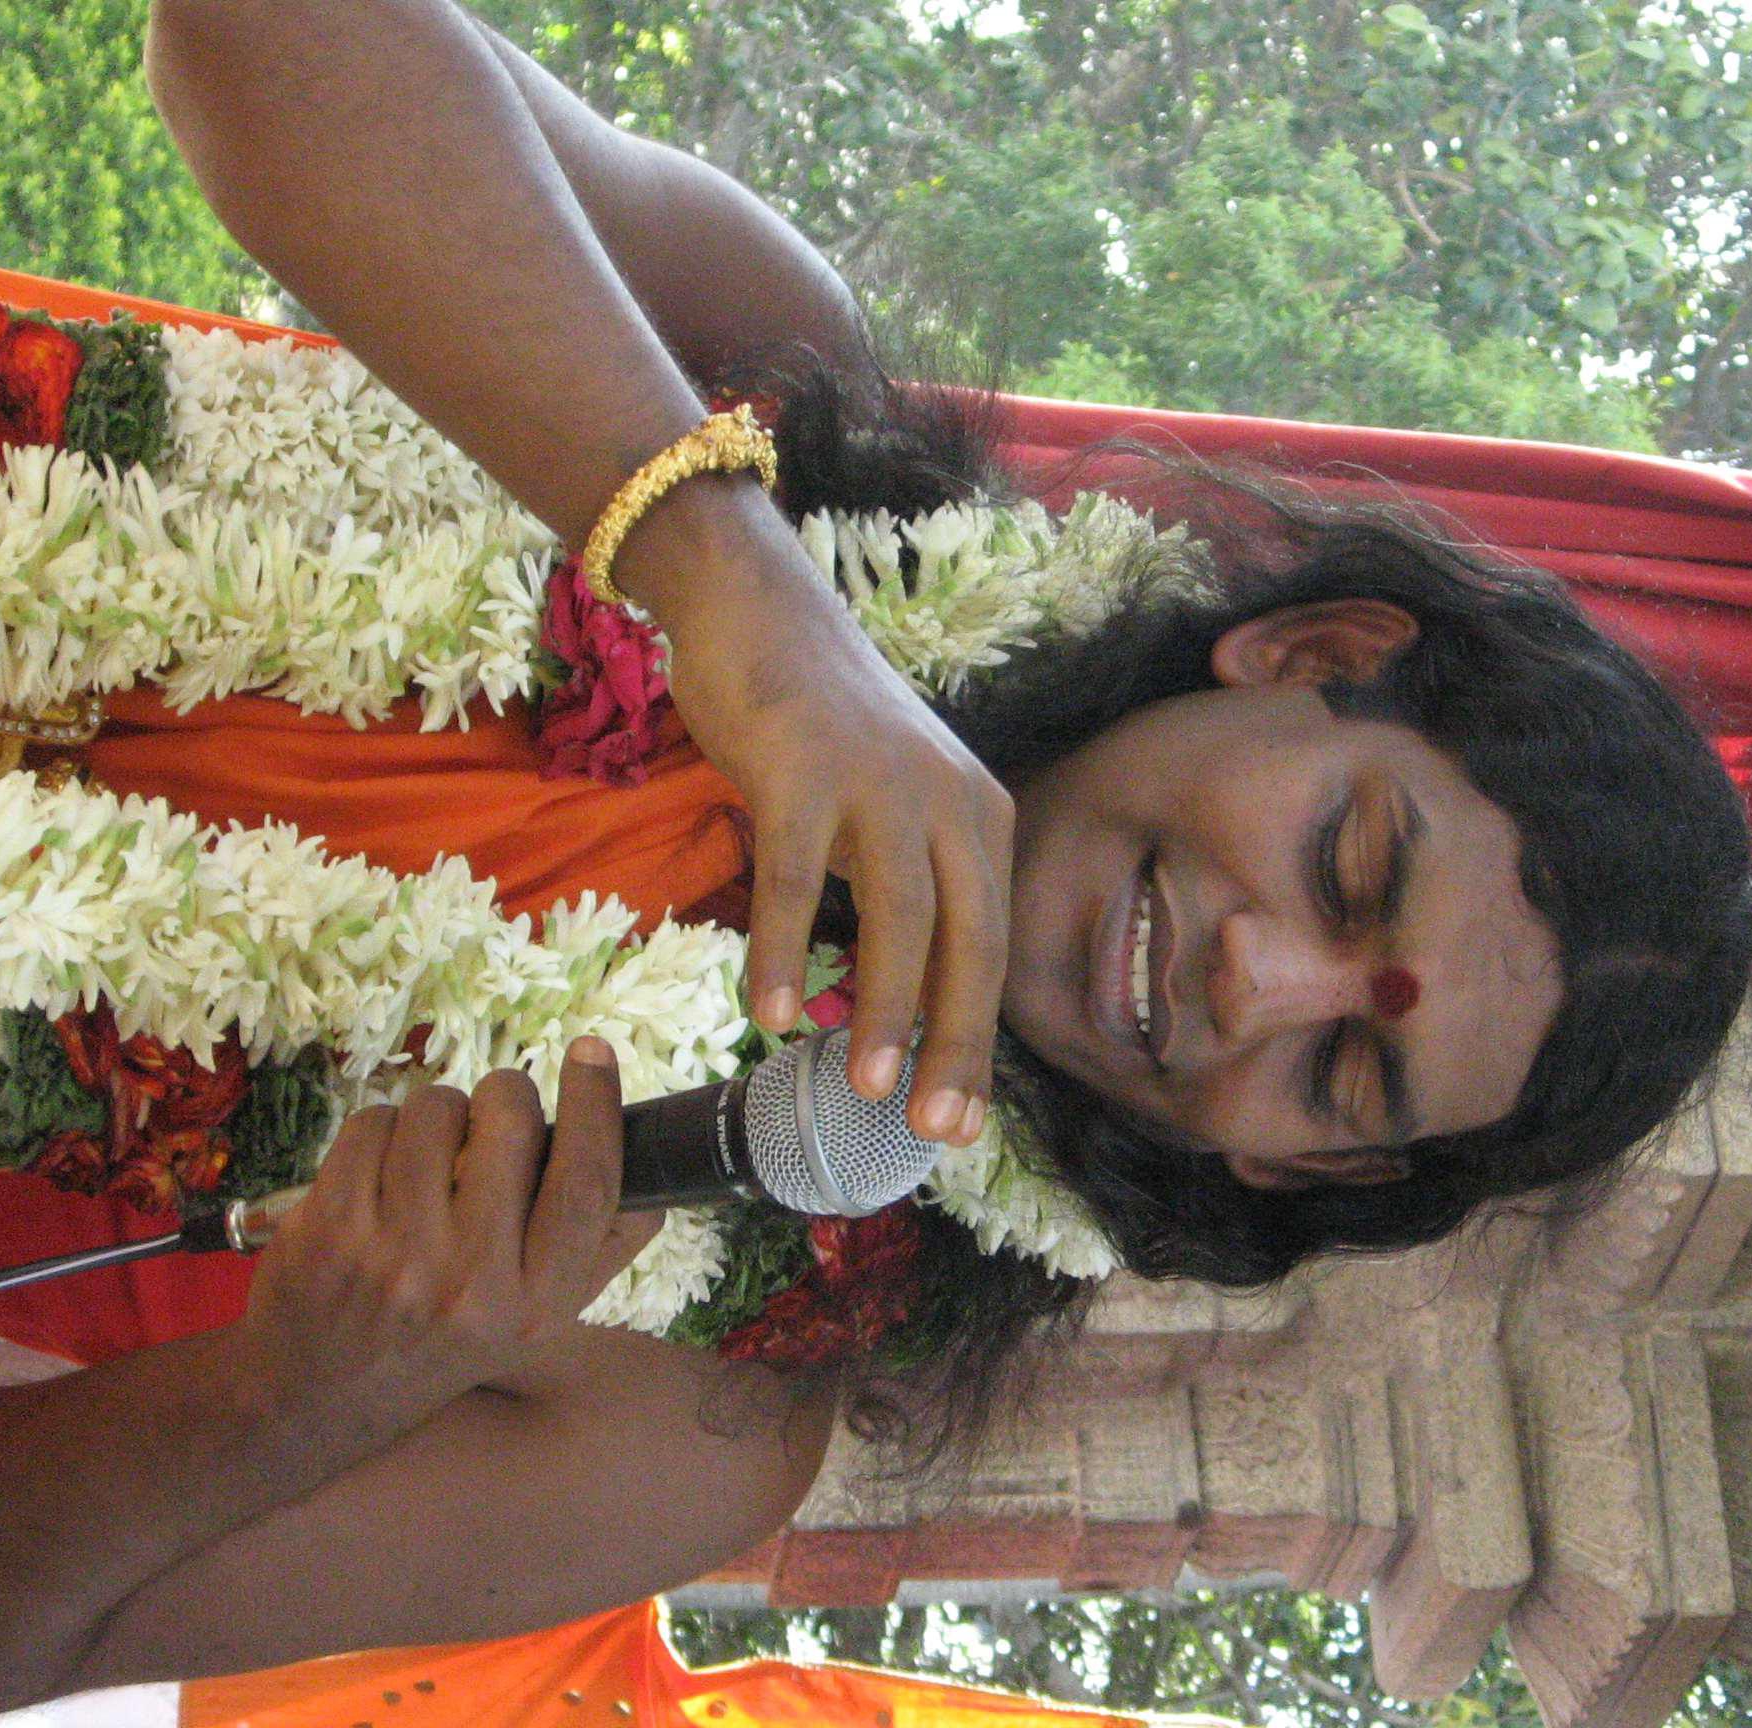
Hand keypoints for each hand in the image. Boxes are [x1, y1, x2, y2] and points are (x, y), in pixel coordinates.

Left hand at [231, 1043, 658, 1414]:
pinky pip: (372, 1124)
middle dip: (505, 1095)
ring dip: (438, 1113)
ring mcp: (395, 1254)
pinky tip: (380, 1170)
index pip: (585, 1183)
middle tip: (496, 1112)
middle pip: (511, 1126)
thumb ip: (601, 1248)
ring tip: (432, 1154)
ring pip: (435, 1111)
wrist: (320, 1396)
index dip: (595, 1106)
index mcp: (538, 1303)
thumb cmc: (446, 1340)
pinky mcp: (330, 1228)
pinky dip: (381, 1129)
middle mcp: (471, 1282)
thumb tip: (656, 1171)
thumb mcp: (540, 1318)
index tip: (592, 1053)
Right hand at [637, 487, 1009, 1147]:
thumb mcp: (890, 812)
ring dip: (888, 1006)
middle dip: (955, 1044)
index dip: (977, 1042)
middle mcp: (950, 798)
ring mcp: (879, 780)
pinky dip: (782, 946)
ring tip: (865, 1087)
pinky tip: (770, 1010)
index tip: (957, 1124)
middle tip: (934, 1129)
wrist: (760, 609)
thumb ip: (901, 896)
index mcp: (981, 819)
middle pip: (969, 942)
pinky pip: (793, 874)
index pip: (990, 948)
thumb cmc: (822, 731)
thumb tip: (893, 1014)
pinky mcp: (803, 766)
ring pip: (900, 914)